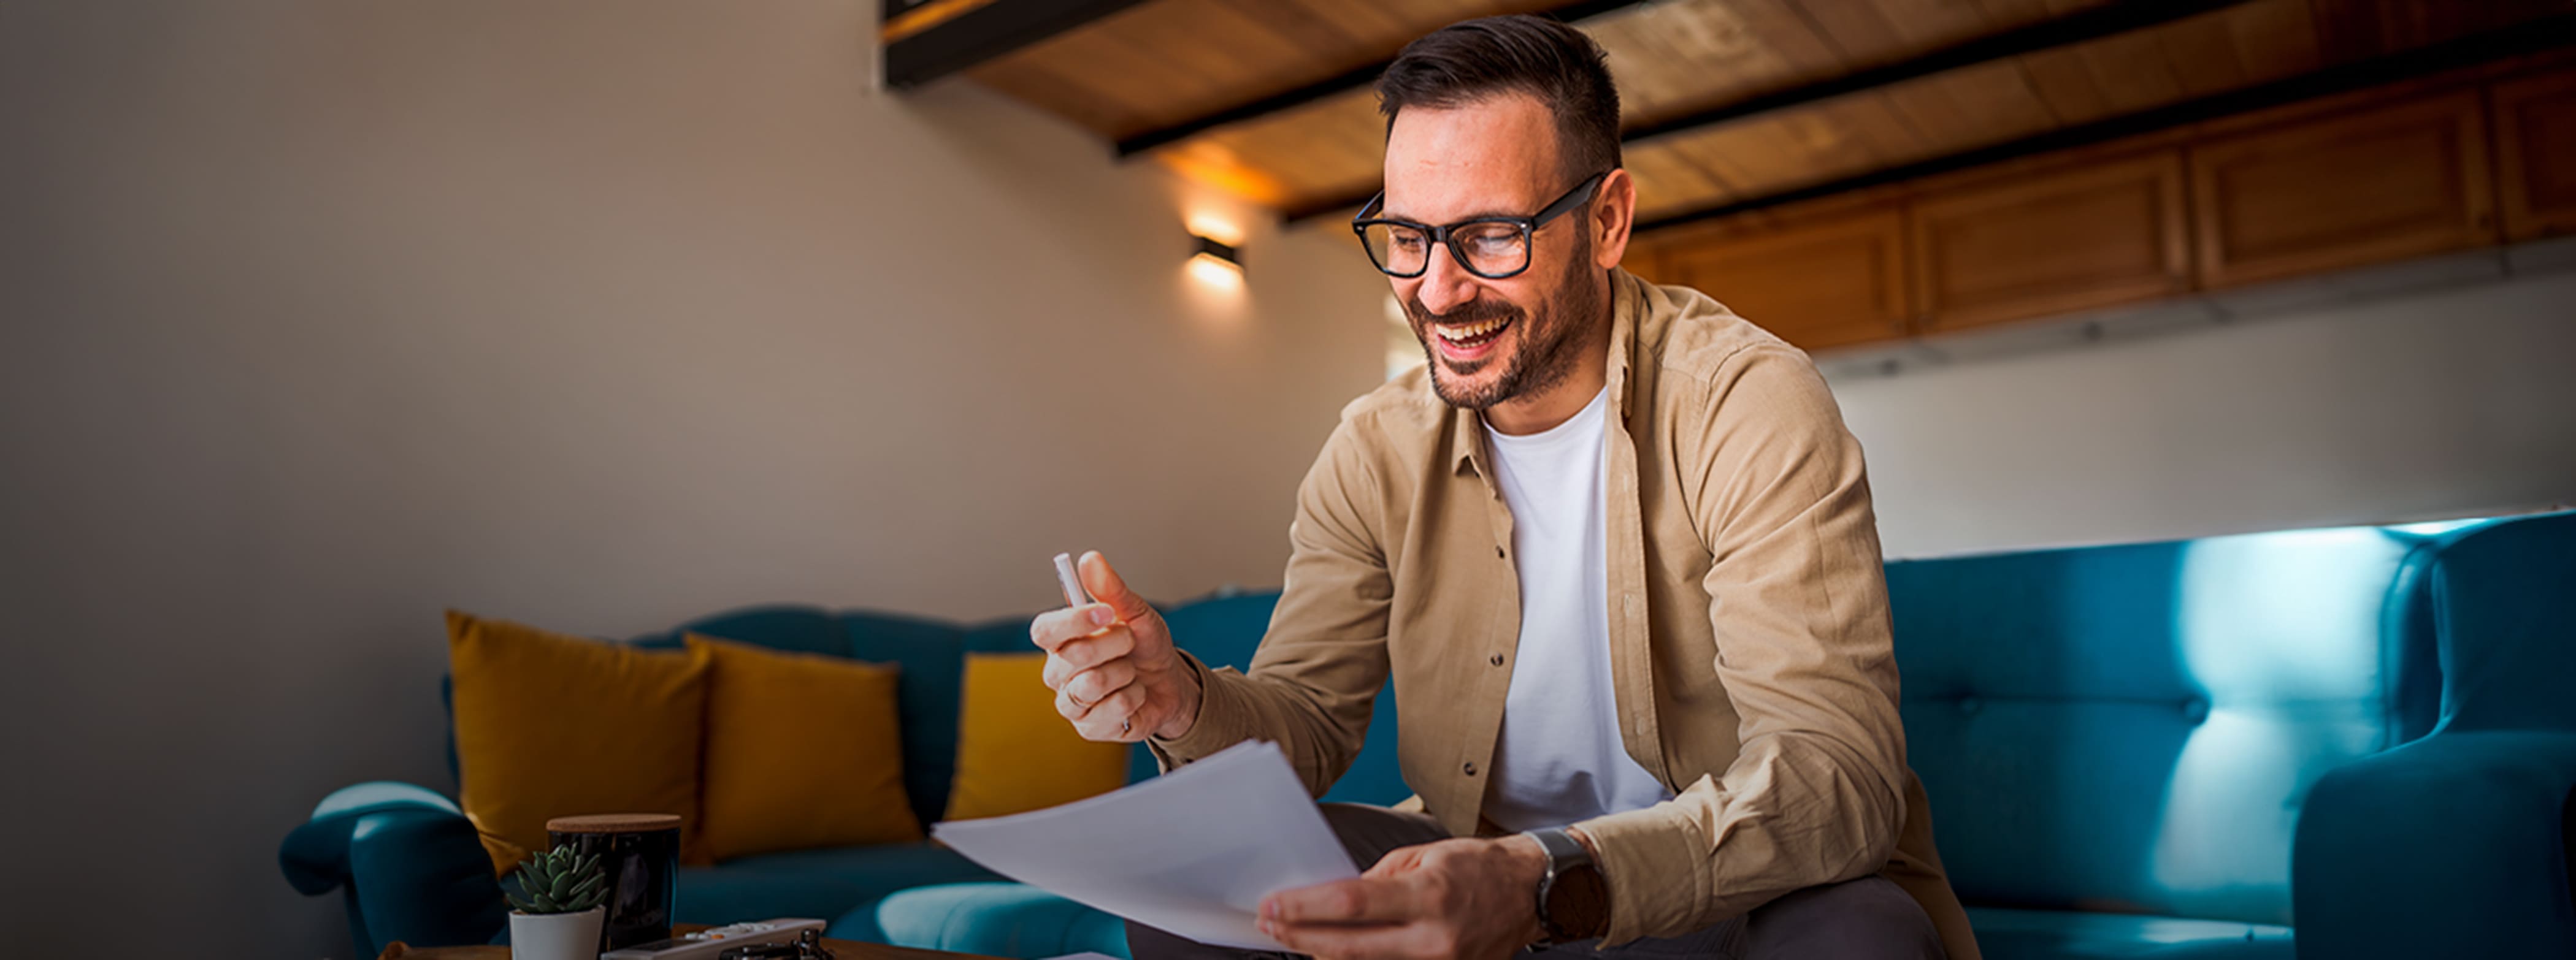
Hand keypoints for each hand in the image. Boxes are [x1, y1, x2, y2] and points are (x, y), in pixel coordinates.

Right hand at [1027, 551, 1201, 742]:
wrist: (1170, 682)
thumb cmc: (1144, 646)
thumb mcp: (1135, 613)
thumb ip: (1112, 589)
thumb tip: (1090, 559)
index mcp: (1061, 640)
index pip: (1044, 630)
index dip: (1073, 621)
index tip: (1106, 612)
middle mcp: (1058, 672)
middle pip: (1073, 656)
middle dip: (1115, 644)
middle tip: (1129, 643)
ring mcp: (1071, 703)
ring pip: (1092, 684)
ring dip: (1125, 672)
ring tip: (1130, 671)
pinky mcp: (1089, 727)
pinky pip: (1113, 708)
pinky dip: (1134, 696)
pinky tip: (1134, 694)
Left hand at [1255, 836, 1547, 959]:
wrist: (1528, 895)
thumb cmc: (1477, 869)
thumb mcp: (1424, 857)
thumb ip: (1376, 881)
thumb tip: (1332, 900)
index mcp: (1428, 894)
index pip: (1352, 904)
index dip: (1305, 907)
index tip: (1273, 904)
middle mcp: (1434, 937)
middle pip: (1349, 946)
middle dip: (1301, 936)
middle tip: (1270, 924)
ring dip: (1323, 952)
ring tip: (1297, 936)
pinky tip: (1335, 950)